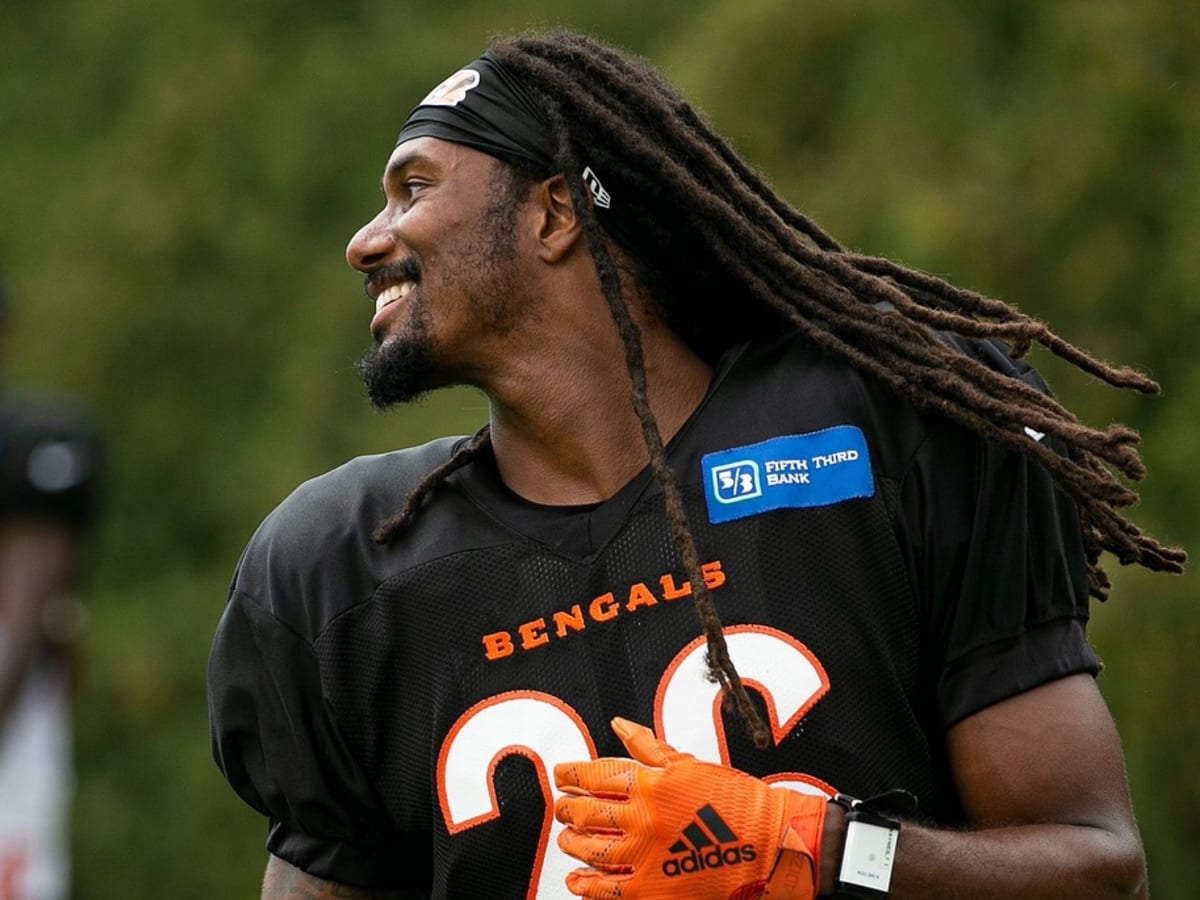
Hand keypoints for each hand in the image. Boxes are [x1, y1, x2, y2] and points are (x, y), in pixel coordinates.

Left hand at [554, 717, 826, 898]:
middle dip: (567, 808)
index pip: (596, 775)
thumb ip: (648, 745)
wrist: (768, 844)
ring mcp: (644, 856)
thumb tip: (619, 724)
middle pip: (587, 811)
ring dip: (572, 843)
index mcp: (650, 783)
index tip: (561, 774)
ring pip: (590, 849)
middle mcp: (642, 817)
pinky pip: (606, 890)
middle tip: (561, 807)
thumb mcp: (690, 764)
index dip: (572, 774)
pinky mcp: (651, 890)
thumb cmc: (736, 801)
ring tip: (566, 839)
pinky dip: (586, 886)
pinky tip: (577, 881)